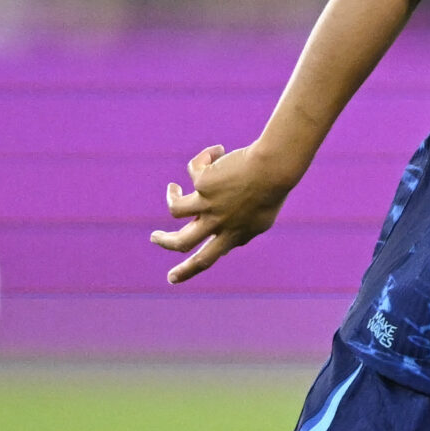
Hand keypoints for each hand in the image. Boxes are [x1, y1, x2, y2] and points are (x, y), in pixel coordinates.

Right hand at [149, 143, 296, 282]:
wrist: (275, 169)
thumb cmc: (271, 193)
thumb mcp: (259, 221)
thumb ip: (242, 236)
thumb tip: (227, 249)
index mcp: (232, 236)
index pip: (206, 260)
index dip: (187, 270)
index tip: (172, 279)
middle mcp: (218, 224)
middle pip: (182, 242)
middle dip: (165, 242)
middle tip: (154, 238)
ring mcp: (209, 204)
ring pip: (176, 210)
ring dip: (171, 198)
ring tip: (173, 189)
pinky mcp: (202, 184)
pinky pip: (194, 169)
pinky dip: (203, 159)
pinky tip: (216, 152)